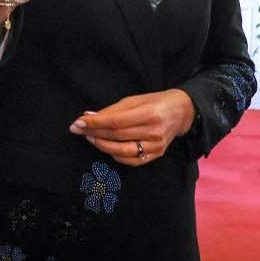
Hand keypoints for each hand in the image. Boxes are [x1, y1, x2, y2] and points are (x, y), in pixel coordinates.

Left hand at [69, 89, 196, 166]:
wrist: (181, 112)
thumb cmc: (155, 102)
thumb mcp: (134, 100)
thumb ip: (112, 110)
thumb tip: (88, 117)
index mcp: (149, 114)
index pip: (116, 121)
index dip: (95, 123)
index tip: (78, 123)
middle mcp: (154, 132)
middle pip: (117, 136)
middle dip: (94, 133)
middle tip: (79, 130)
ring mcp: (156, 145)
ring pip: (123, 151)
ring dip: (102, 146)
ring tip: (90, 138)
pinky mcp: (157, 154)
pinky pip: (133, 160)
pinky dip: (116, 156)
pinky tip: (107, 148)